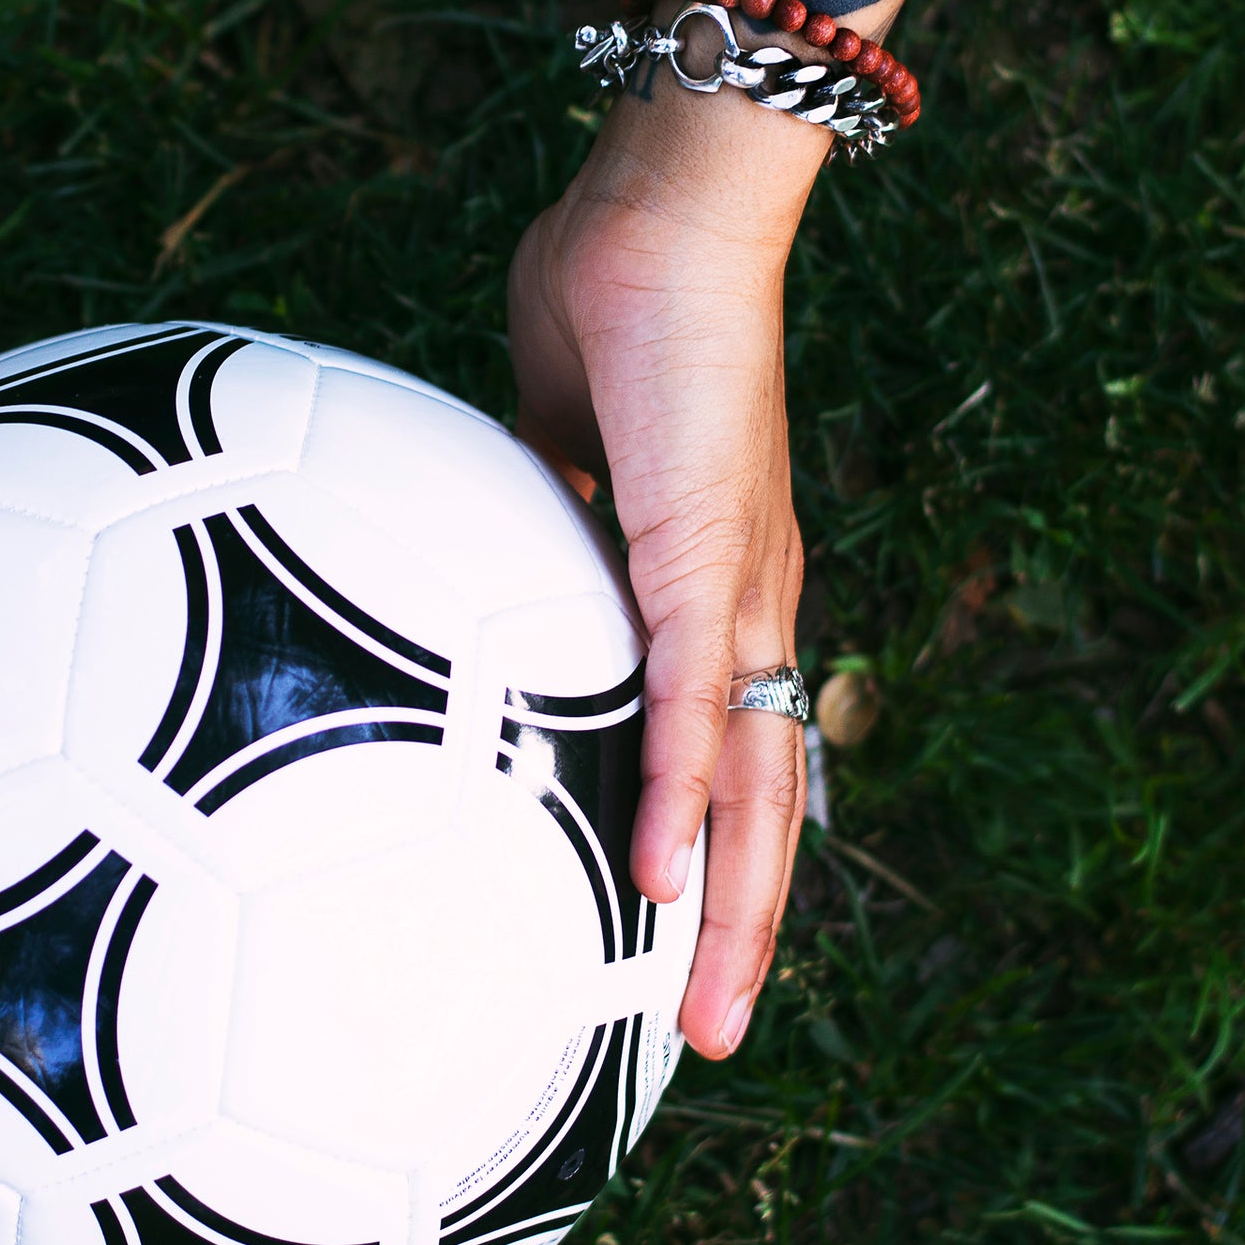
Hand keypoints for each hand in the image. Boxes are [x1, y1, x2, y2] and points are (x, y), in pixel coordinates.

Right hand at [507, 81, 822, 1059]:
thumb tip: (477, 557)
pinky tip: (665, 882)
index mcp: (714, 579)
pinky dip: (683, 799)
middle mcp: (748, 603)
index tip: (684, 936)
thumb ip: (535, 511)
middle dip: (745, 928)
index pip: (732, 744)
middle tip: (714, 1035)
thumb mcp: (559, 440)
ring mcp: (736, 588)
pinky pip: (693, 707)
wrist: (664, 209)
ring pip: (754, 783)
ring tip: (711, 1013)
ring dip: (736, 907)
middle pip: (767, 801)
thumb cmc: (616, 296)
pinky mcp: (703, 557)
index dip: (720, 845)